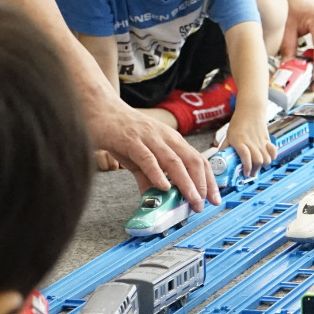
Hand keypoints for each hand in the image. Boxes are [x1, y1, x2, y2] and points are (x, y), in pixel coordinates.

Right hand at [86, 95, 218, 211]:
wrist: (100, 109)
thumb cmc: (122, 132)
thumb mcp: (141, 157)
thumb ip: (149, 177)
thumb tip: (156, 199)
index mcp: (171, 140)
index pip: (198, 160)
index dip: (209, 180)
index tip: (214, 198)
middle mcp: (165, 137)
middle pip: (191, 161)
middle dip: (202, 184)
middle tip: (203, 204)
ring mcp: (149, 138)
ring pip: (174, 161)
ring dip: (186, 182)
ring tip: (192, 199)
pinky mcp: (131, 141)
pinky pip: (148, 158)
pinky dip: (157, 173)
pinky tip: (164, 187)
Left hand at [221, 107, 275, 175]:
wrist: (251, 109)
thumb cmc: (238, 122)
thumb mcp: (228, 134)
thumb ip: (225, 147)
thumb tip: (218, 159)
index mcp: (239, 140)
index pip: (245, 156)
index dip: (246, 167)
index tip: (245, 173)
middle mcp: (251, 141)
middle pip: (258, 160)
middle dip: (254, 170)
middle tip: (250, 173)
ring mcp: (260, 141)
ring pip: (266, 158)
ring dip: (262, 165)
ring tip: (257, 167)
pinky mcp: (267, 140)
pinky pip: (273, 151)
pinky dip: (272, 157)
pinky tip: (267, 158)